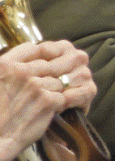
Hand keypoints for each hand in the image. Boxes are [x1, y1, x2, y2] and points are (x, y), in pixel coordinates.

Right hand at [0, 40, 94, 160]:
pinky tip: (50, 113)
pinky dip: (59, 106)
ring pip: (60, 82)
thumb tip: (32, 58)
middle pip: (52, 64)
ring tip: (46, 104)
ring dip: (56, 92)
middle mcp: (20, 72)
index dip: (45, 55)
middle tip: (58, 82)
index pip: (34, 48)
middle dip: (57, 74)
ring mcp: (35, 86)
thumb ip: (10, 70)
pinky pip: (63, 97)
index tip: (49, 61)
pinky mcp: (47, 101)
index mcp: (4, 65)